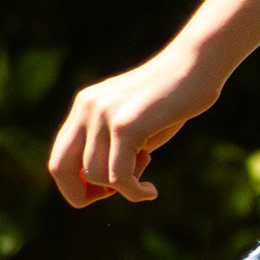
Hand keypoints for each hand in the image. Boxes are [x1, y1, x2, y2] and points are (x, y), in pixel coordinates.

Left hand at [48, 46, 222, 208]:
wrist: (199, 63)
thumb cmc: (174, 97)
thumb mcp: (135, 124)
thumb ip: (114, 149)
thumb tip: (102, 186)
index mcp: (84, 106)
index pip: (60, 157)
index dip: (74, 183)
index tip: (104, 190)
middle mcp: (87, 108)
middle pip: (60, 168)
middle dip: (80, 193)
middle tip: (110, 196)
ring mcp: (103, 114)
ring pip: (95, 175)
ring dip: (121, 186)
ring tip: (147, 167)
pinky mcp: (124, 124)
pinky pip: (119, 176)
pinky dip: (133, 192)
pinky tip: (150, 192)